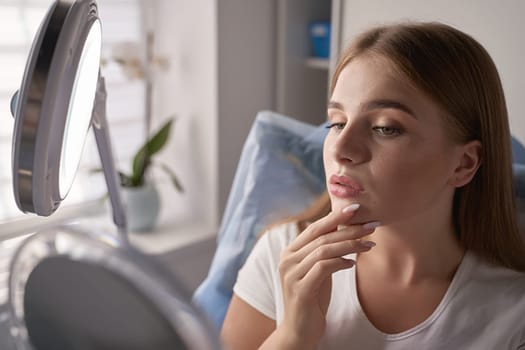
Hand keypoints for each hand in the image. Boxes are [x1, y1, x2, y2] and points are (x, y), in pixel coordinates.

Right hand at [276, 204, 378, 347]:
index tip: (357, 208)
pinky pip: (324, 268)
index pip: (315, 228)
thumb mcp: (317, 270)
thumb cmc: (312, 298)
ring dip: (350, 244)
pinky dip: (340, 262)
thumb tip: (342, 227)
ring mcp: (291, 274)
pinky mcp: (300, 289)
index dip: (335, 216)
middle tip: (372, 224)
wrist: (300, 330)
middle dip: (349, 229)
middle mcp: (287, 259)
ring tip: (370, 244)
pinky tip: (353, 263)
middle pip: (322, 236)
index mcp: (290, 252)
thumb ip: (323, 250)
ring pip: (324, 250)